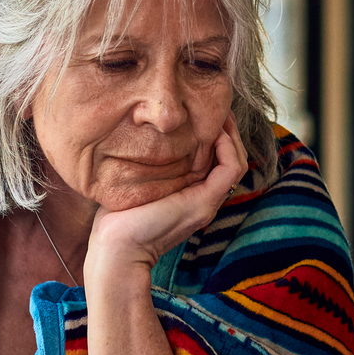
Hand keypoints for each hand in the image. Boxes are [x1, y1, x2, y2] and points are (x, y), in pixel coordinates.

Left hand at [86, 115, 245, 276]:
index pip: (217, 161)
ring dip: (231, 135)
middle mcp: (204, 198)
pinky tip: (214, 131)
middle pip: (231, 159)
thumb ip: (149, 165)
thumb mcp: (138, 182)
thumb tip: (140, 139)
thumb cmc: (119, 217)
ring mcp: (208, 201)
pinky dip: (228, 146)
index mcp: (191, 195)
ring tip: (220, 115)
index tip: (204, 112)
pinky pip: (231, 168)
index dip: (216, 136)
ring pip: (236, 162)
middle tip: (218, 108)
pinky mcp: (205, 201)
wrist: (117, 246)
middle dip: (228, 131)